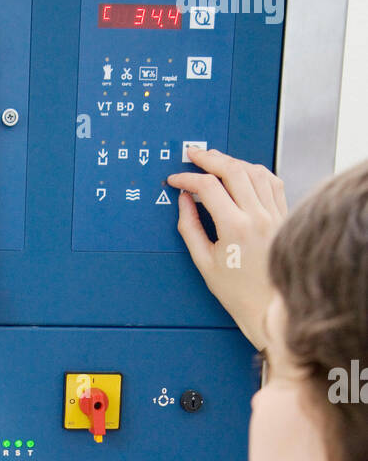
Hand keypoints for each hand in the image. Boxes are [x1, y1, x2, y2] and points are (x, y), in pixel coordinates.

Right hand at [166, 148, 287, 349]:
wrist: (270, 306)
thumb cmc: (238, 292)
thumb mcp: (204, 262)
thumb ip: (189, 228)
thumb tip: (183, 201)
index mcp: (235, 228)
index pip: (207, 187)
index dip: (187, 178)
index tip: (176, 179)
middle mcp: (258, 216)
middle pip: (232, 170)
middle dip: (209, 158)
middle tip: (194, 154)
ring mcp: (274, 213)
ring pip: (254, 170)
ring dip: (232, 161)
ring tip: (216, 160)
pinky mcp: (283, 215)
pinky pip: (272, 181)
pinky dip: (255, 171)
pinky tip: (244, 171)